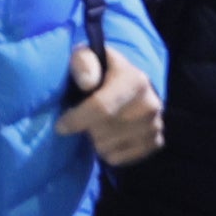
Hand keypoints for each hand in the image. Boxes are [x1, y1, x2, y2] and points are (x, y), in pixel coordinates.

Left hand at [56, 46, 163, 164]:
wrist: (131, 83)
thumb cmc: (102, 69)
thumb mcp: (87, 56)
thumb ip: (83, 62)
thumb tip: (86, 82)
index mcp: (136, 81)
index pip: (102, 108)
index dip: (77, 119)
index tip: (60, 125)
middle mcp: (151, 105)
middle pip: (103, 131)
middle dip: (85, 127)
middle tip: (83, 117)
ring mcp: (155, 126)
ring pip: (108, 147)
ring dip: (95, 139)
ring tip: (97, 124)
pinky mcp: (156, 143)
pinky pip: (118, 159)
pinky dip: (107, 151)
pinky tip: (108, 135)